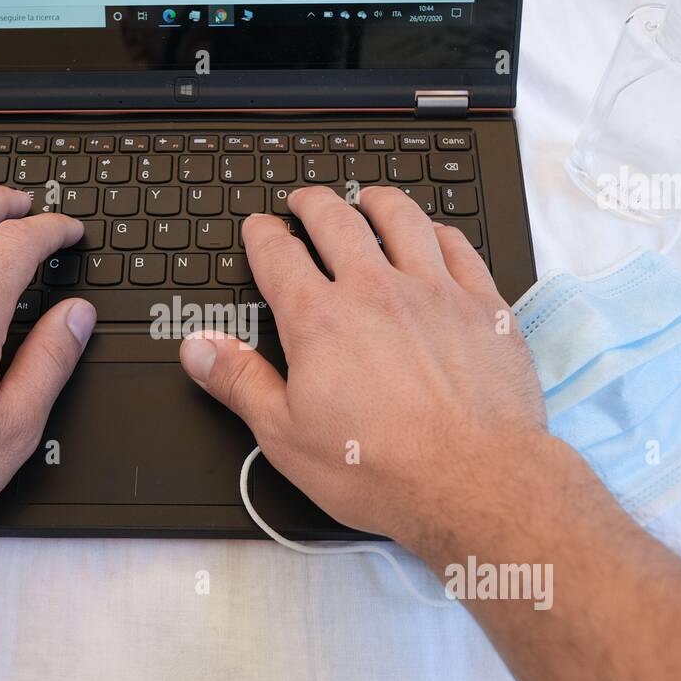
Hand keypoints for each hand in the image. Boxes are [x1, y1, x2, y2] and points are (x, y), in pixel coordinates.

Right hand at [178, 186, 548, 552]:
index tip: (258, 229)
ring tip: (367, 198)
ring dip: (377, 201)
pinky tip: (434, 233)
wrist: (472, 483)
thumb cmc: (382, 469)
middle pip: (337, 221)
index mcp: (319, 321)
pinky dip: (439, 230)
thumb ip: (239, 382)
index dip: (262, 236)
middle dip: (313, 204)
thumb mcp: (285, 436)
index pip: (279, 256)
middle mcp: (375, 291)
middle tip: (303, 201)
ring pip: (402, 219)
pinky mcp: (482, 306)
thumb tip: (198, 348)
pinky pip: (459, 246)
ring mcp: (434, 292)